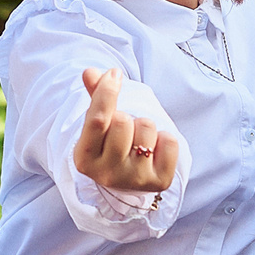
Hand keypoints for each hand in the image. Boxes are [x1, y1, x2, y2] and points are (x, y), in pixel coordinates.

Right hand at [72, 67, 177, 195]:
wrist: (131, 179)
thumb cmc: (112, 144)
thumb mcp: (99, 124)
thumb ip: (95, 97)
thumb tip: (90, 72)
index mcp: (85, 159)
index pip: (96, 119)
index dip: (106, 91)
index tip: (115, 74)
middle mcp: (107, 174)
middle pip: (123, 121)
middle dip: (127, 116)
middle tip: (125, 129)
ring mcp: (134, 180)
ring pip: (147, 127)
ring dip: (145, 127)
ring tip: (139, 141)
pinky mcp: (160, 182)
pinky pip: (170, 141)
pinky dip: (165, 139)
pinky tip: (155, 151)